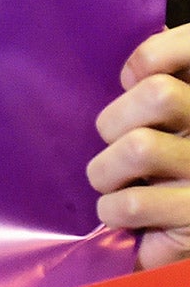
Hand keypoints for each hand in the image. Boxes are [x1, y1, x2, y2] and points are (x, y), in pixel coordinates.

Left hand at [90, 24, 189, 268]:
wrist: (185, 228)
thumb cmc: (172, 169)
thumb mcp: (174, 120)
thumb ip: (164, 82)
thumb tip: (136, 62)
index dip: (153, 57)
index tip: (131, 80)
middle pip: (157, 95)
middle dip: (115, 120)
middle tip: (113, 141)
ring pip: (139, 147)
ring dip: (105, 170)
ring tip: (109, 181)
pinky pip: (133, 203)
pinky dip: (112, 209)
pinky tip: (120, 213)